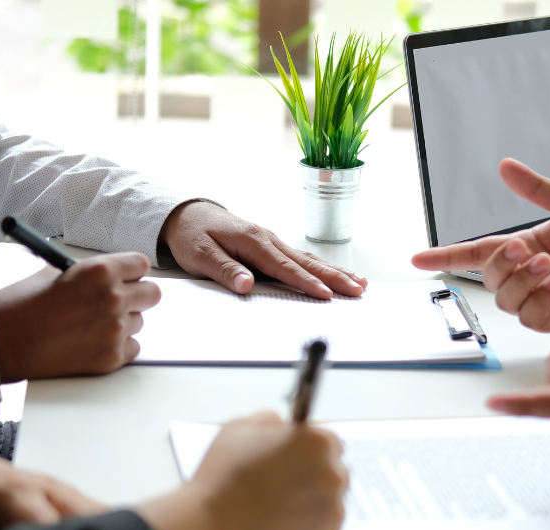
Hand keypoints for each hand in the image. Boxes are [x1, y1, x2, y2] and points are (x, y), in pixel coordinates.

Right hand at [0, 253, 161, 381]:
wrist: (1, 342)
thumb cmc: (20, 306)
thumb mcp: (54, 273)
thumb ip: (88, 274)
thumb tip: (110, 276)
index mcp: (99, 271)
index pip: (141, 265)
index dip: (131, 272)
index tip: (126, 278)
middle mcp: (113, 298)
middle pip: (152, 294)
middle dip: (137, 296)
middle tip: (118, 302)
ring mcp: (114, 330)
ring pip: (139, 322)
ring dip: (122, 323)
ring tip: (88, 326)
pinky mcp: (112, 357)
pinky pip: (132, 347)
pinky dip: (117, 346)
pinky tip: (90, 343)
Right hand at [136, 412, 348, 529]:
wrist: (210, 529)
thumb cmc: (222, 478)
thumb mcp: (239, 429)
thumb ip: (269, 420)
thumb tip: (281, 425)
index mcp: (316, 442)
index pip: (329, 442)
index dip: (308, 450)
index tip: (294, 459)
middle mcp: (333, 474)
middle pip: (333, 470)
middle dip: (313, 475)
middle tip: (282, 485)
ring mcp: (333, 509)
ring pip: (330, 500)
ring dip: (313, 500)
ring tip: (278, 507)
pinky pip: (325, 527)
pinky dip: (310, 526)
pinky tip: (282, 524)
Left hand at [161, 200, 366, 299]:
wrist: (189, 214)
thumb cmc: (193, 235)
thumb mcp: (200, 255)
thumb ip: (224, 270)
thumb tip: (246, 285)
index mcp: (253, 241)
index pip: (284, 267)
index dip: (306, 282)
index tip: (326, 294)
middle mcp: (269, 239)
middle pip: (306, 262)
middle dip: (334, 277)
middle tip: (358, 290)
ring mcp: (273, 242)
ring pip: (309, 259)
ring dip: (335, 272)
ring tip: (360, 284)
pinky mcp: (273, 247)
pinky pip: (302, 259)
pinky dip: (323, 267)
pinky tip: (338, 274)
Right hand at [411, 159, 549, 331]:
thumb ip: (538, 189)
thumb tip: (505, 166)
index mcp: (526, 244)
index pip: (476, 253)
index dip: (446, 255)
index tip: (417, 257)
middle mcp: (528, 273)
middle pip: (490, 277)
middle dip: (501, 264)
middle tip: (527, 250)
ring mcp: (541, 297)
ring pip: (505, 299)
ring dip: (520, 282)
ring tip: (549, 266)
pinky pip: (529, 316)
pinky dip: (536, 299)